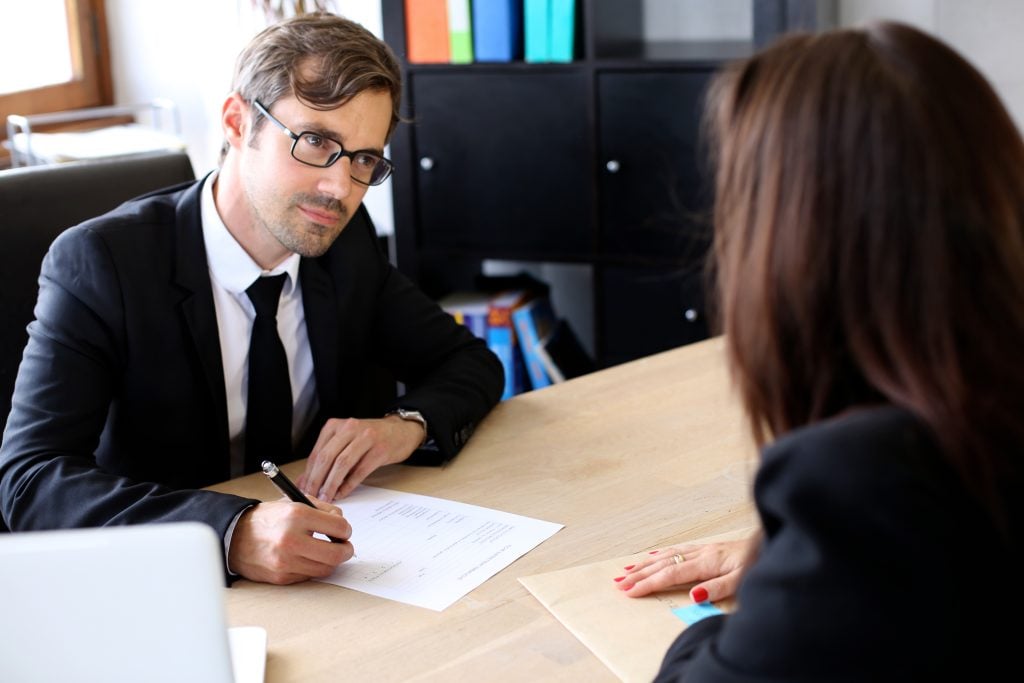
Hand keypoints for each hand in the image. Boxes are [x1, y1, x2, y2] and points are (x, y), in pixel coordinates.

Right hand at [228, 498, 353, 583]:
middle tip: (344, 546)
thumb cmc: (268, 518)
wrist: (234, 536)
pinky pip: (309, 576)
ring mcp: (286, 562)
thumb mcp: (293, 502)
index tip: (343, 531)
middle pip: (337, 554)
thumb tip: (342, 523)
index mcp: (297, 516)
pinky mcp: (281, 577)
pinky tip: (307, 558)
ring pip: (326, 569)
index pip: (339, 527)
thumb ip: (322, 510)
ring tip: (326, 552)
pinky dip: (313, 567)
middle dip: (346, 550)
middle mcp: (291, 540)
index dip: (346, 530)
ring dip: (331, 561)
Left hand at [298, 415, 423, 500]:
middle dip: (316, 480)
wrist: (401, 431)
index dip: (308, 474)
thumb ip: (327, 458)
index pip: (317, 452)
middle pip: (327, 457)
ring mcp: (366, 438)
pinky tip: (343, 493)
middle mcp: (349, 428)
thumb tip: (305, 480)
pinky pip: (360, 471)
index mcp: (336, 426)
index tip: (302, 490)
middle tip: (312, 496)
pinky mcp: (380, 450)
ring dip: (332, 484)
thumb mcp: (346, 442)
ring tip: (326, 497)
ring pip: (342, 464)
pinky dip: (349, 484)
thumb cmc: (371, 438)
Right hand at [613, 537, 755, 602]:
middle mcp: (702, 553)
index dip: (648, 583)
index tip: (630, 591)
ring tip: (627, 571)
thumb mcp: (744, 579)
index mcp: (708, 561)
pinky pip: (678, 549)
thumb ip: (719, 587)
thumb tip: (693, 594)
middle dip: (640, 574)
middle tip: (619, 584)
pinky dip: (662, 553)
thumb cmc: (761, 561)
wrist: (774, 542)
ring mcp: (704, 549)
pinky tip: (654, 555)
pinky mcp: (709, 548)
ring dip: (646, 564)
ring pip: (668, 555)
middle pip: (664, 564)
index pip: (670, 574)